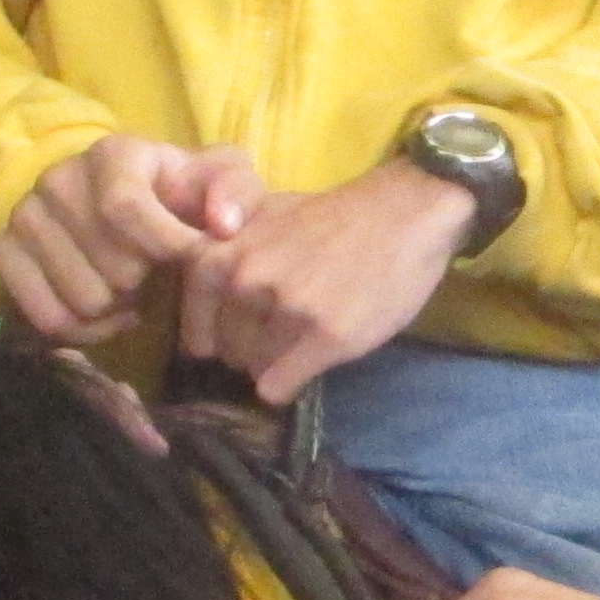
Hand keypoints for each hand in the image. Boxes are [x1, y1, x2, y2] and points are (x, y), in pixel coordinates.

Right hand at [0, 136, 253, 347]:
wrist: (118, 203)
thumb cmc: (179, 195)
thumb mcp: (220, 180)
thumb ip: (235, 191)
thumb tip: (222, 225)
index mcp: (112, 154)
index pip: (124, 208)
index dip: (164, 245)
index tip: (187, 255)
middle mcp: (58, 179)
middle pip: (111, 267)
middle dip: (146, 283)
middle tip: (155, 274)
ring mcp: (25, 216)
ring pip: (83, 301)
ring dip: (118, 310)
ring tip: (130, 290)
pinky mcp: (4, 252)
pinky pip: (47, 320)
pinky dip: (84, 332)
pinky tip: (105, 313)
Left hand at [175, 159, 474, 401]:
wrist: (405, 213)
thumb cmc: (333, 217)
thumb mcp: (261, 219)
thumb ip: (224, 253)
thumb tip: (197, 299)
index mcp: (222, 252)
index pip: (194, 327)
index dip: (215, 336)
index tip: (238, 333)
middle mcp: (245, 279)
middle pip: (226, 351)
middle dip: (248, 351)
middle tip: (281, 334)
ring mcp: (285, 309)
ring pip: (254, 369)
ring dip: (274, 364)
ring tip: (303, 338)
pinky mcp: (324, 336)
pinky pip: (279, 386)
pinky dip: (288, 385)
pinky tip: (310, 362)